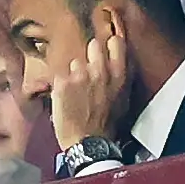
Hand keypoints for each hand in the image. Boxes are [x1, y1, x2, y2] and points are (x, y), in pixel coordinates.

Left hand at [49, 28, 131, 151]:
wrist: (87, 142)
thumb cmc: (107, 123)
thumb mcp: (124, 99)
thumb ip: (121, 77)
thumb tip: (121, 62)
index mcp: (118, 74)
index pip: (115, 42)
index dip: (110, 44)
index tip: (107, 47)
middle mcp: (100, 70)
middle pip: (93, 45)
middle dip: (90, 54)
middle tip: (88, 68)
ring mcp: (79, 76)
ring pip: (75, 62)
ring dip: (75, 72)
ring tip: (76, 90)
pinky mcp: (62, 84)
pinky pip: (60, 76)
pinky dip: (61, 84)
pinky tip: (66, 97)